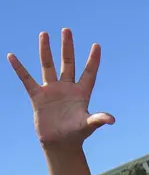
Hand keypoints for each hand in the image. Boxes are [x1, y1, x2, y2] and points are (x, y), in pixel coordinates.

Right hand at [7, 28, 113, 149]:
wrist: (59, 144)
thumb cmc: (76, 134)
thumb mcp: (88, 125)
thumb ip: (98, 120)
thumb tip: (111, 120)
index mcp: (82, 93)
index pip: (89, 72)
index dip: (93, 60)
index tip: (97, 45)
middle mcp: (67, 88)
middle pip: (67, 63)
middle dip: (67, 47)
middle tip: (66, 30)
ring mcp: (52, 91)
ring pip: (48, 66)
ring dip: (46, 50)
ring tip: (44, 34)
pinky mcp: (38, 97)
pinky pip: (27, 79)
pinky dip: (19, 69)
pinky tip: (12, 56)